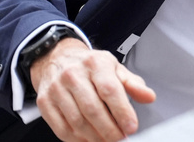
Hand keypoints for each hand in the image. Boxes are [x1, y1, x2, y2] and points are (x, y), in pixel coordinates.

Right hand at [30, 38, 155, 141]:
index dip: (122, 112)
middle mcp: (73, 74)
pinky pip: (62, 129)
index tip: (131, 127)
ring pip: (77, 122)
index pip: (110, 90)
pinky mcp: (45, 102)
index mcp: (95, 63)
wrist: (57, 58)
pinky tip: (89, 139)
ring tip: (107, 140)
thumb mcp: (114, 68)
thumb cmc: (89, 66)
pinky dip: (77, 140)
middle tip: (120, 138)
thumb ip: (132, 84)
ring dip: (95, 137)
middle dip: (110, 130)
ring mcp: (56, 89)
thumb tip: (149, 97)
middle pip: (93, 109)